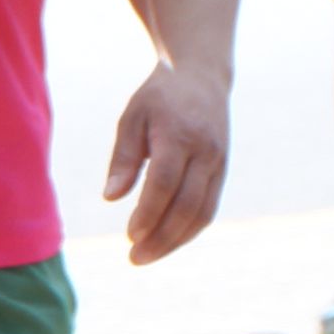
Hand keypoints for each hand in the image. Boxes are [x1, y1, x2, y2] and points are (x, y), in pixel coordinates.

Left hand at [103, 63, 230, 264]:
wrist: (202, 76)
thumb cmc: (159, 98)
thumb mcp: (132, 118)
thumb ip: (123, 158)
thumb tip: (111, 197)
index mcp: (180, 134)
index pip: (166, 182)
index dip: (149, 212)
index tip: (129, 236)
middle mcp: (205, 151)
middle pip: (188, 204)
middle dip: (162, 236)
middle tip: (134, 257)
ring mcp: (219, 162)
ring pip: (203, 212)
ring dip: (176, 240)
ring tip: (146, 256)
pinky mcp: (223, 170)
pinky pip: (209, 207)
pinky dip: (189, 229)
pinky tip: (166, 241)